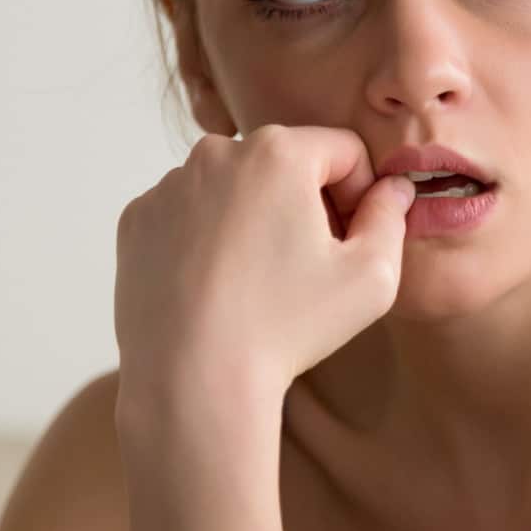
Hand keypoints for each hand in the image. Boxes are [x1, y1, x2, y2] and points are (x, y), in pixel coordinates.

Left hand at [113, 124, 417, 401]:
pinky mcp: (138, 219)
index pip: (343, 150)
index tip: (349, 240)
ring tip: (258, 279)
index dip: (359, 194)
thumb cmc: (288, 326)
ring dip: (254, 216)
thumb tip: (392, 188)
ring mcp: (168, 185)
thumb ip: (391, 216)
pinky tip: (218, 285)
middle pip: (285, 162)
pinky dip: (208, 237)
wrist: (193, 379)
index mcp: (279, 152)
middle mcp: (216, 152)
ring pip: (234, 185)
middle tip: (306, 264)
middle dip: (304, 201)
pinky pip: (189, 211)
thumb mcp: (372, 275)